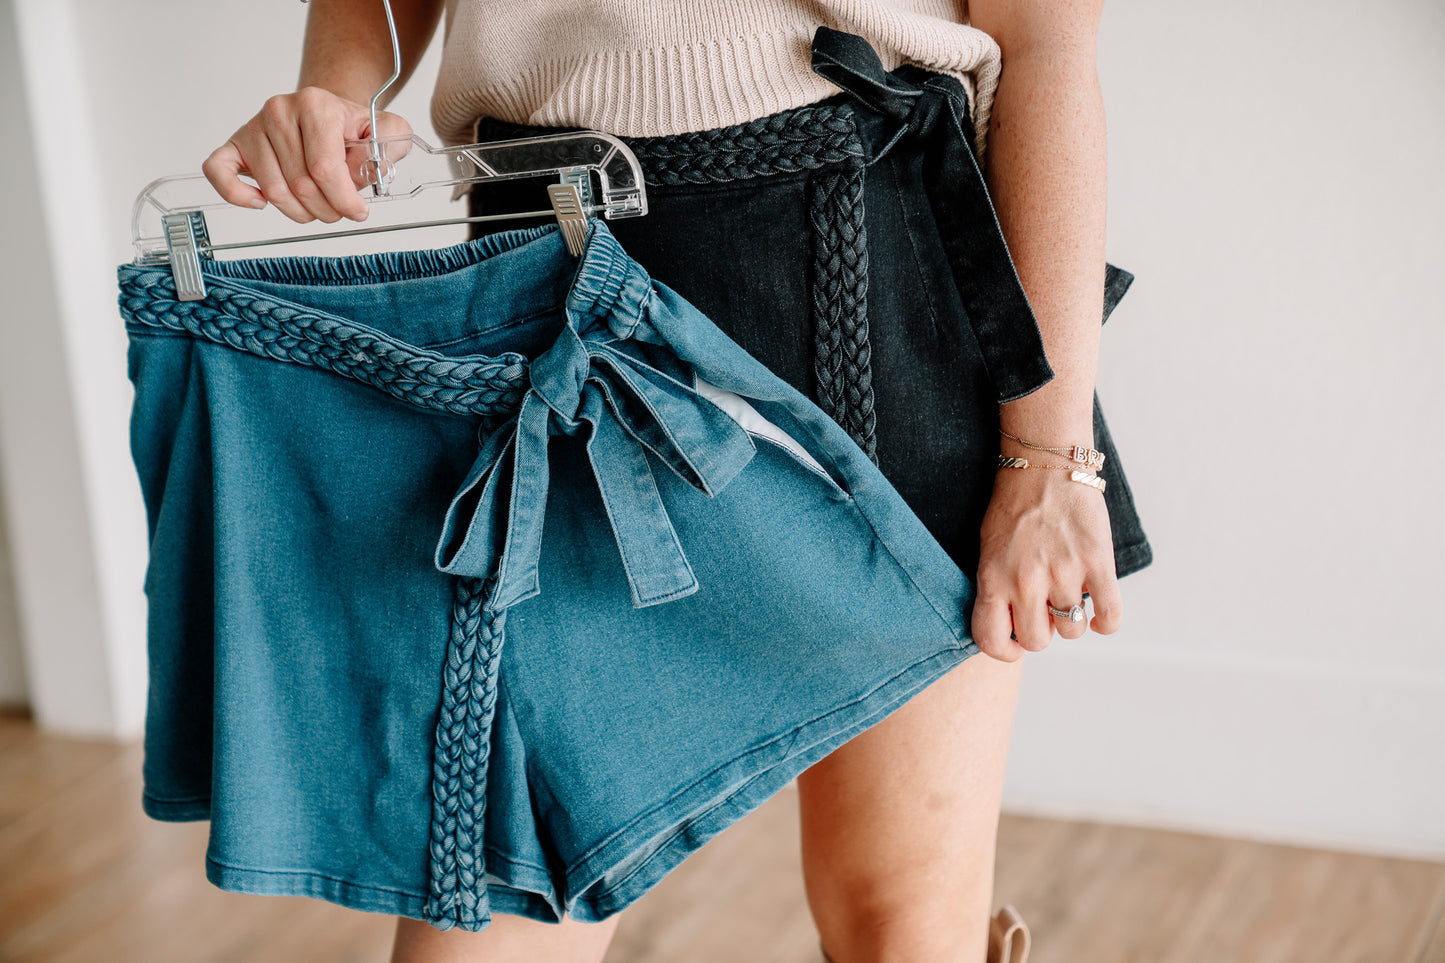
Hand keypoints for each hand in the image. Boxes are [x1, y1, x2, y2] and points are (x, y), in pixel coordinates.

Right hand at [202, 86, 412, 223]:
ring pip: (274, 192)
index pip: (324, 168)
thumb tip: (365, 171)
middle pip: (301, 185)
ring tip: (316, 204)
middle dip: (326, 209)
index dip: (344, 200)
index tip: (358, 211)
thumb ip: (390, 145)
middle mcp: (279, 111)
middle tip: (338, 208)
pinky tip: (262, 203)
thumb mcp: (386, 130)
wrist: (323, 112)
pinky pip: (218, 173)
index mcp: (315, 105)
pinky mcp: (234, 145)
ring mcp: (253, 128)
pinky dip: (238, 196)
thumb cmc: (350, 128)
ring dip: (300, 212)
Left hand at [969, 466, 1122, 660]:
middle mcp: (1026, 581)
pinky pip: (1109, 614)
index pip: (991, 639)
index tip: (1014, 644)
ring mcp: (1063, 572)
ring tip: (1068, 596)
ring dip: (1072, 620)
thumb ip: (995, 587)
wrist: (1044, 466)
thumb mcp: (988, 549)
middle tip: (1044, 610)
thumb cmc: (1013, 507)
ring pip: (1072, 630)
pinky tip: (1099, 615)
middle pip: (1037, 640)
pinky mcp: (1097, 562)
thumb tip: (1009, 625)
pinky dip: (1106, 623)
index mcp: (993, 577)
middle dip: (1042, 631)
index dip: (1004, 651)